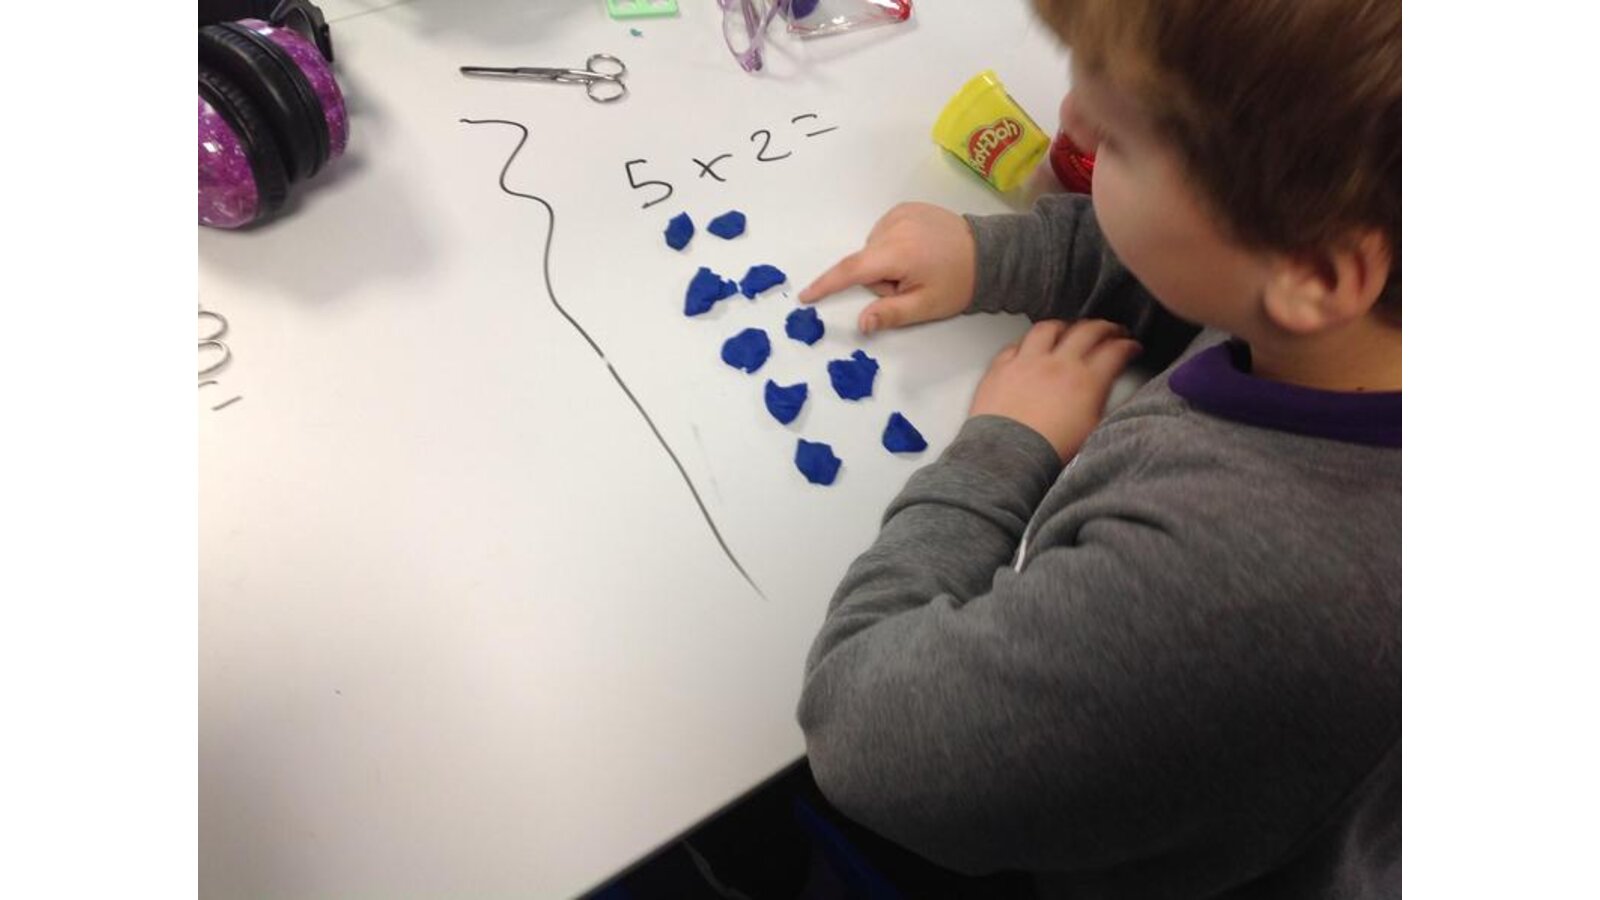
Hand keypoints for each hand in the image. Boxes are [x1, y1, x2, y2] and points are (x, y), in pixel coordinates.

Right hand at [798, 202, 976, 334]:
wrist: (988, 253)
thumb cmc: (957, 284)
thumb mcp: (925, 307)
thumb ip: (889, 314)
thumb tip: (860, 324)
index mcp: (898, 252)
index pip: (851, 270)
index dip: (826, 284)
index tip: (805, 296)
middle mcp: (894, 226)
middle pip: (864, 261)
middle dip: (878, 279)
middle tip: (909, 286)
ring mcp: (900, 213)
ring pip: (873, 248)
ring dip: (885, 262)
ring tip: (916, 267)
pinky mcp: (906, 207)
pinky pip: (883, 233)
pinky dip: (891, 246)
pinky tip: (916, 251)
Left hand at [970, 319, 1141, 462]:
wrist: (1007, 457)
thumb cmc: (1048, 451)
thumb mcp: (1093, 432)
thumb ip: (1106, 406)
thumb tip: (1115, 396)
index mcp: (1086, 381)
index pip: (1115, 351)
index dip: (1129, 346)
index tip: (1132, 347)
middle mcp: (1058, 365)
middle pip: (1087, 331)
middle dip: (1105, 328)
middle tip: (1111, 331)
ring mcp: (1027, 363)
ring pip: (1048, 329)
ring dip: (1064, 327)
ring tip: (1069, 330)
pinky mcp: (1002, 368)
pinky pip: (1015, 345)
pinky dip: (1027, 344)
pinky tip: (1030, 349)